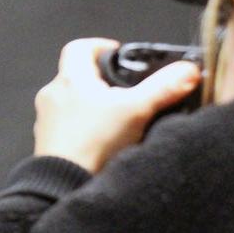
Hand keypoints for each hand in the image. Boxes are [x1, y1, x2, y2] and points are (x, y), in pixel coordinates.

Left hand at [33, 38, 201, 172]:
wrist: (63, 186)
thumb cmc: (93, 144)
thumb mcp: (137, 110)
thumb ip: (164, 88)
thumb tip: (187, 71)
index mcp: (70, 78)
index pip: (78, 47)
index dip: (99, 46)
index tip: (118, 55)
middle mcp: (52, 96)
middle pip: (75, 76)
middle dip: (100, 81)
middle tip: (123, 92)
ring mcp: (46, 121)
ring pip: (69, 104)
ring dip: (89, 108)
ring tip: (114, 120)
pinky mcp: (46, 144)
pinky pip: (64, 129)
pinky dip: (81, 131)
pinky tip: (100, 144)